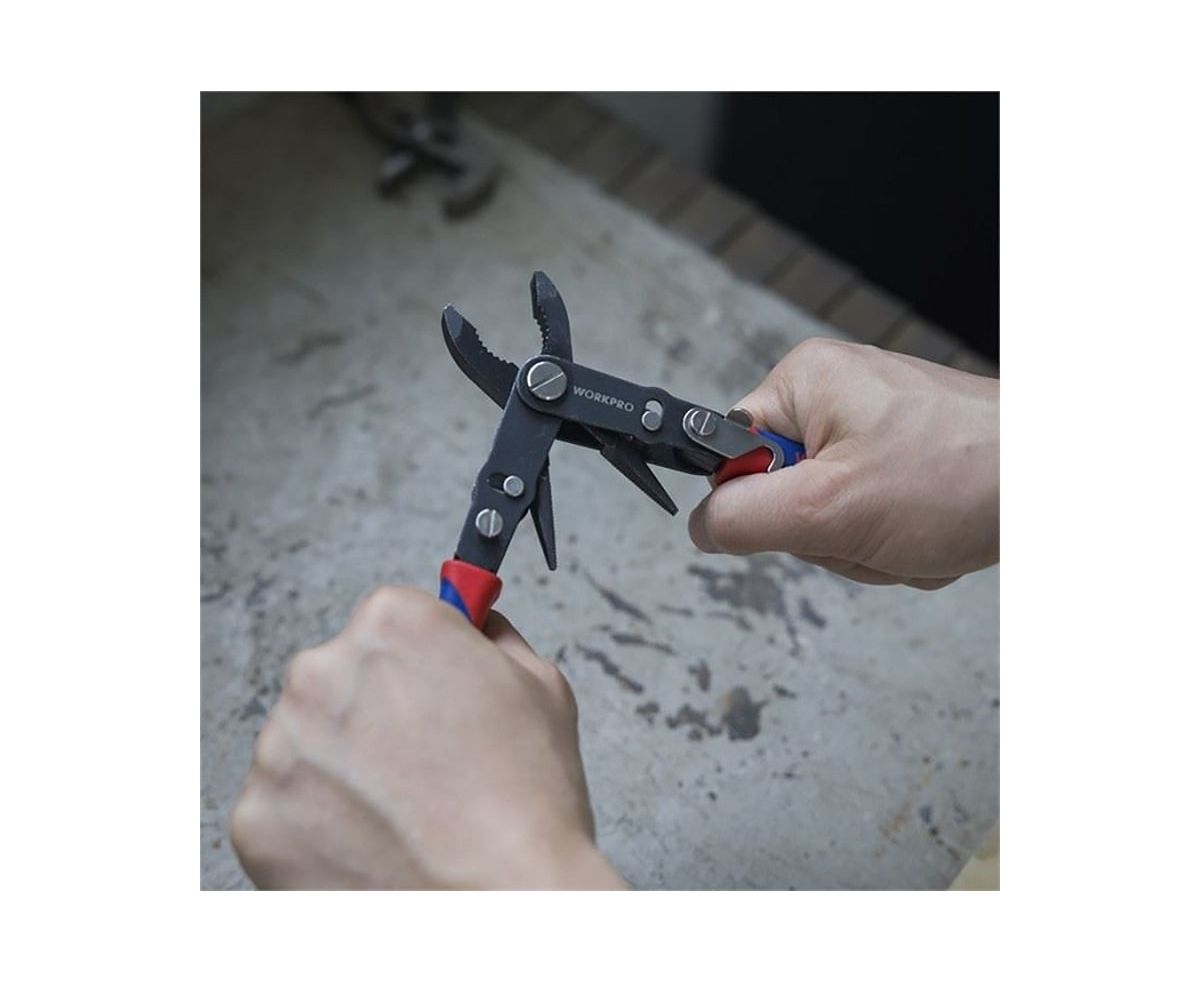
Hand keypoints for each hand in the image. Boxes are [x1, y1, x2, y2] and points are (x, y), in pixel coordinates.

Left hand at [230, 587, 624, 889]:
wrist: (503, 901)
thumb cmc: (528, 799)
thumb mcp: (540, 684)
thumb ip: (493, 637)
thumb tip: (476, 620)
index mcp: (392, 624)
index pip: (386, 621)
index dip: (415, 661)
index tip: (429, 688)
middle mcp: (323, 671)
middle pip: (337, 677)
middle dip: (372, 711)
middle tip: (423, 762)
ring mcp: (281, 746)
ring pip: (306, 743)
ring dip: (341, 768)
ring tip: (404, 812)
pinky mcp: (257, 816)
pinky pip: (282, 807)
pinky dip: (316, 826)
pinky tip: (372, 842)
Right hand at [689, 338, 997, 587]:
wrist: (1060, 482)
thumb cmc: (960, 475)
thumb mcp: (828, 509)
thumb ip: (743, 517)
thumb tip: (700, 525)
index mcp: (804, 383)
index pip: (730, 456)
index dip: (763, 502)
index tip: (809, 514)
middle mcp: (833, 397)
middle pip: (781, 495)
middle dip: (827, 535)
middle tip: (872, 528)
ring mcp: (872, 428)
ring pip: (827, 517)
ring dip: (865, 546)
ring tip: (909, 530)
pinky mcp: (903, 457)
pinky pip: (867, 517)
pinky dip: (894, 542)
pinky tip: (929, 531)